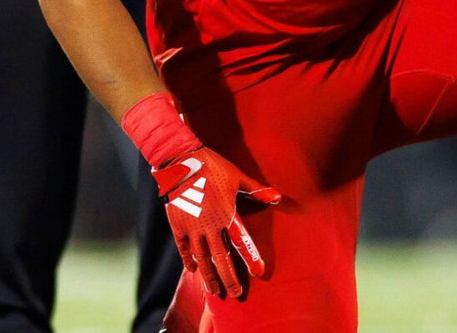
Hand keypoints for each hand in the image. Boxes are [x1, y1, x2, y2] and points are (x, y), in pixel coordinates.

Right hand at [152, 146, 280, 300]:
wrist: (181, 160)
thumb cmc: (212, 166)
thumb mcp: (237, 177)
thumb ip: (256, 190)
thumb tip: (278, 197)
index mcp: (227, 214)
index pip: (241, 242)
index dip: (250, 258)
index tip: (258, 273)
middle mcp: (210, 225)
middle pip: (221, 258)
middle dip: (228, 278)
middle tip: (234, 295)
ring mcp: (192, 227)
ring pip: (202, 258)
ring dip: (209, 276)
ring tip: (214, 291)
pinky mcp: (178, 224)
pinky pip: (184, 248)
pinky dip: (189, 260)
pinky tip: (193, 271)